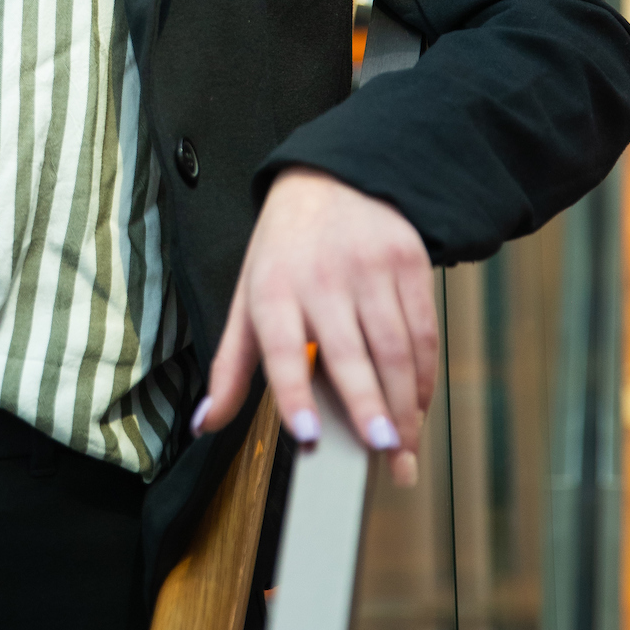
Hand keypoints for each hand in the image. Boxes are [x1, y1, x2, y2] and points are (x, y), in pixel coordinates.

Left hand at [194, 168, 436, 484]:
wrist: (332, 178)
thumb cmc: (285, 251)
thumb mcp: (246, 298)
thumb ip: (231, 366)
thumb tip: (205, 422)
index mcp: (272, 288)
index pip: (280, 349)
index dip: (293, 394)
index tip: (308, 436)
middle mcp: (321, 277)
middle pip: (349, 353)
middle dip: (368, 407)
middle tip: (380, 451)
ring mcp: (370, 267)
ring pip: (395, 348)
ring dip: (402, 405)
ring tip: (402, 446)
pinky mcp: (409, 261)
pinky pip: (424, 330)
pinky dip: (423, 374)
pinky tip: (416, 403)